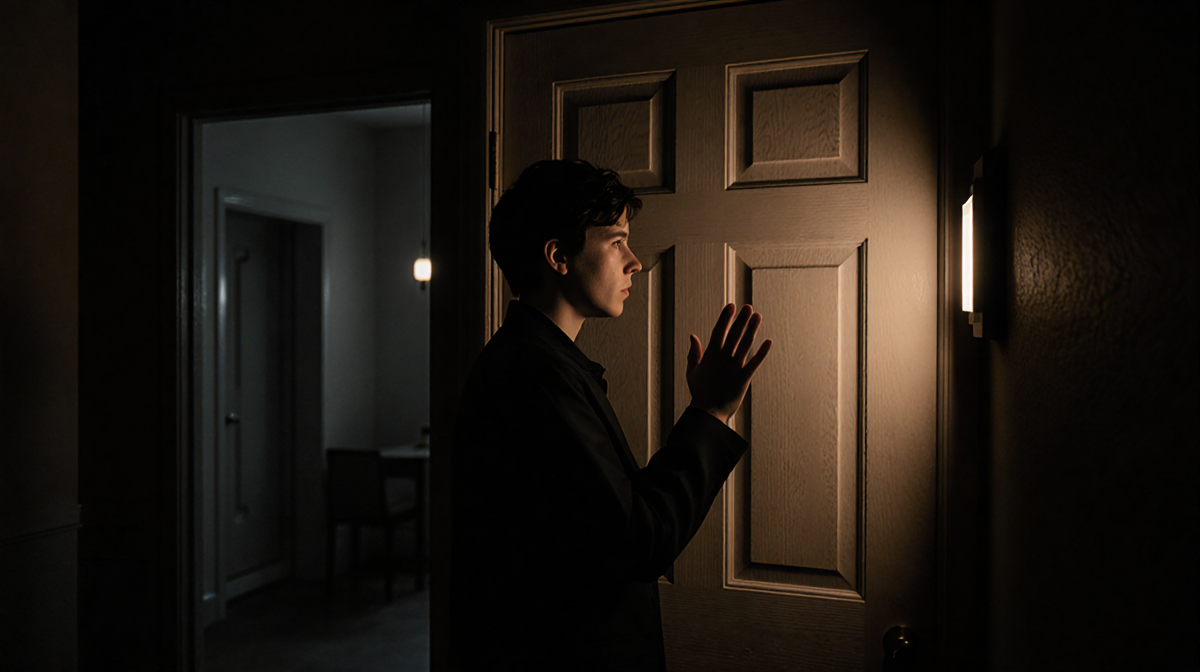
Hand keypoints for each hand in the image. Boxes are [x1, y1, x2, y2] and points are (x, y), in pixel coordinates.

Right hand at [686, 303, 772, 423]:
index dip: (726, 318)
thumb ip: (694, 353)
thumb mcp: (692, 371)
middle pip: (735, 334)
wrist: (708, 413)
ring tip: (758, 317)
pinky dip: (762, 352)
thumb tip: (693, 336)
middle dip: (741, 319)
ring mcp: (735, 367)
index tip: (731, 306)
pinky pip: (755, 363)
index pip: (719, 331)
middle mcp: (724, 358)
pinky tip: (769, 342)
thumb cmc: (699, 393)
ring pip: (746, 344)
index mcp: (710, 355)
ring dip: (752, 330)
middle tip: (748, 306)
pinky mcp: (744, 378)